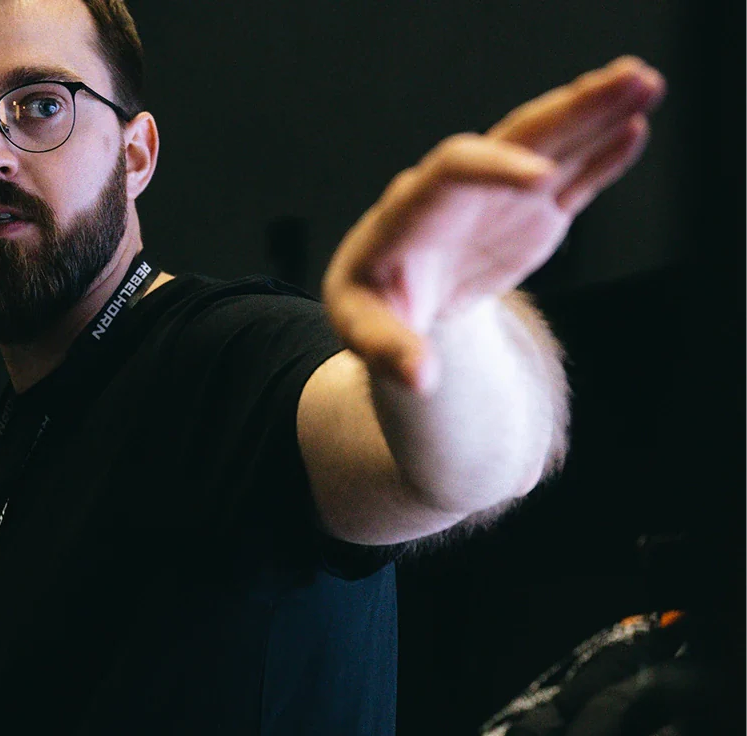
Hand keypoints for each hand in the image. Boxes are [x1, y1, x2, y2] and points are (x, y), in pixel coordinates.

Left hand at [322, 56, 664, 391]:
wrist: (391, 297)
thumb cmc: (369, 308)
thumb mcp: (365, 331)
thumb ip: (389, 350)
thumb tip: (419, 379)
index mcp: (413, 210)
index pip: (453, 171)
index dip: (495, 170)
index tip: (541, 178)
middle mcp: (459, 190)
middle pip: (514, 138)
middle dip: (567, 112)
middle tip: (624, 81)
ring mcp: (498, 197)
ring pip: (549, 146)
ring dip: (595, 113)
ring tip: (646, 80)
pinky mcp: (527, 212)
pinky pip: (567, 178)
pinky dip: (599, 155)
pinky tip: (635, 125)